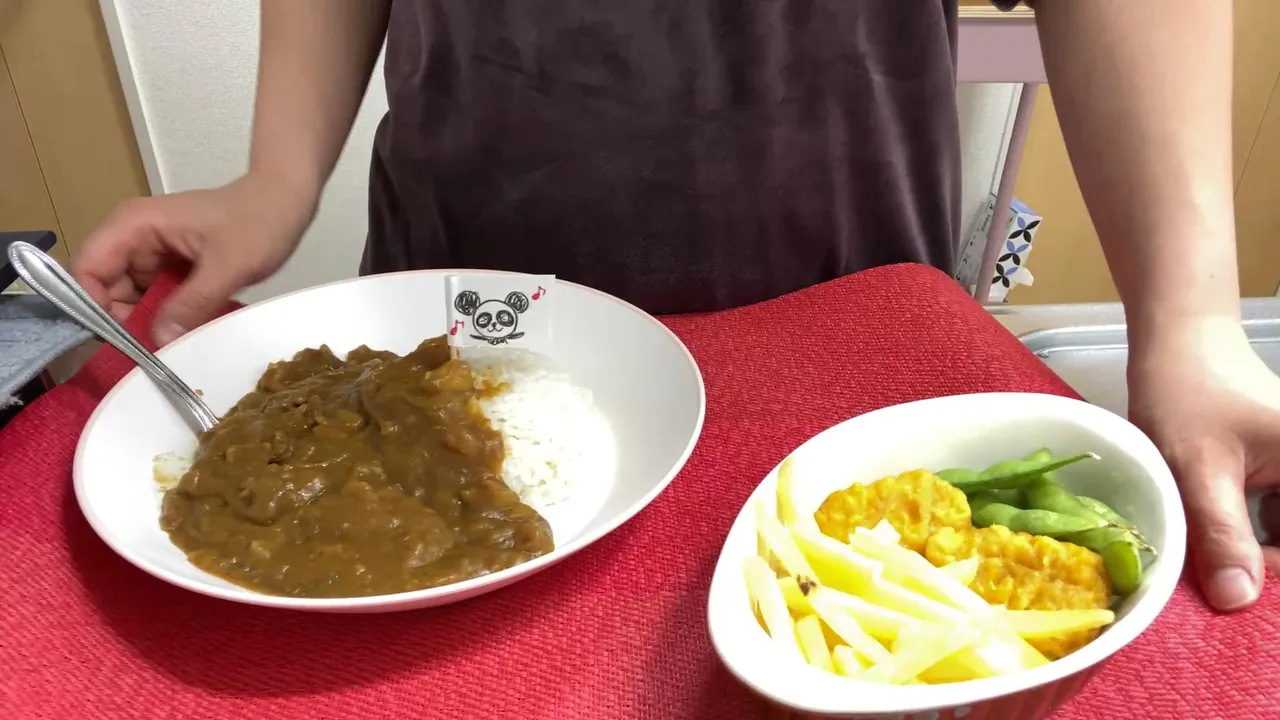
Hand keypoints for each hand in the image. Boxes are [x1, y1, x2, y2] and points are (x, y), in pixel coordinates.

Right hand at [73, 172, 316, 344]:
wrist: (286, 200)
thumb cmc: (259, 222)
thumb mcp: (228, 266)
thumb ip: (192, 302)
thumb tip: (158, 340)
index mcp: (135, 226)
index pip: (88, 268)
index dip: (94, 305)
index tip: (120, 340)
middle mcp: (135, 237)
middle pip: (106, 288)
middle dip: (124, 321)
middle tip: (155, 350)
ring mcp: (153, 252)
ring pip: (131, 298)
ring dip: (148, 322)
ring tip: (175, 343)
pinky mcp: (171, 265)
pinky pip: (156, 297)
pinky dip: (167, 315)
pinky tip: (186, 330)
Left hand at [1128, 316, 1279, 610]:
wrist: (1177, 343)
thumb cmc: (1188, 392)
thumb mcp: (1198, 467)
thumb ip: (1222, 533)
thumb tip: (1239, 601)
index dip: (1269, 575)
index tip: (1228, 591)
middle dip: (1256, 569)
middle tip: (1210, 583)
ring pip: (1279, 541)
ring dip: (1246, 556)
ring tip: (1203, 558)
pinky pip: (1271, 524)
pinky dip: (1242, 538)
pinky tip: (1209, 541)